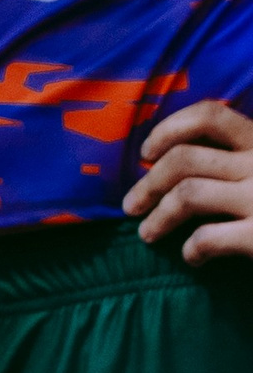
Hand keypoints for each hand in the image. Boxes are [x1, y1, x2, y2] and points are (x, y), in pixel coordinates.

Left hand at [126, 98, 252, 259]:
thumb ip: (243, 158)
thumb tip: (177, 162)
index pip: (211, 115)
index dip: (169, 128)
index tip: (147, 151)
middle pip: (184, 159)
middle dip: (147, 183)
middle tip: (131, 205)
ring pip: (187, 195)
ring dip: (157, 216)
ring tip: (147, 234)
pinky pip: (207, 237)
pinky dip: (191, 249)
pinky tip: (193, 258)